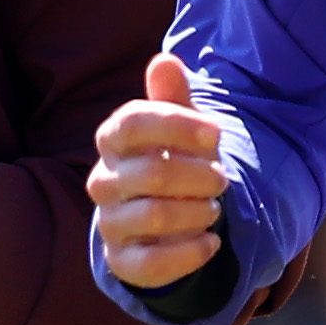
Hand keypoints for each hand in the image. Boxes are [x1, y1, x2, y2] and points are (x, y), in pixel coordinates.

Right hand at [87, 55, 230, 288]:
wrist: (160, 220)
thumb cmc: (172, 161)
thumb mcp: (178, 128)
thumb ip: (172, 97)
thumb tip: (164, 60)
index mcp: (112, 141)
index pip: (132, 122)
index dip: (177, 125)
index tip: (216, 133)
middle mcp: (103, 181)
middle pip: (152, 173)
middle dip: (200, 176)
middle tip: (221, 180)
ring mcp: (109, 223)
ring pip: (155, 217)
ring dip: (198, 212)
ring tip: (213, 209)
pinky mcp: (122, 261)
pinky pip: (153, 264)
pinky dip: (191, 253)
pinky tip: (211, 242)